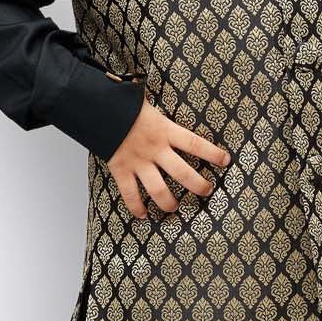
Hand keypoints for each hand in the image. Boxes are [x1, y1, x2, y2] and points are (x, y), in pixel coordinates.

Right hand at [108, 97, 230, 217]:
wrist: (95, 107)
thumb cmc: (124, 104)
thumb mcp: (148, 105)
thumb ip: (162, 114)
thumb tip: (172, 105)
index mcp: (164, 129)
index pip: (194, 144)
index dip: (212, 153)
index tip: (226, 160)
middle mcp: (154, 148)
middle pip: (182, 173)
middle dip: (198, 185)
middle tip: (207, 191)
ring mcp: (137, 161)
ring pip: (158, 190)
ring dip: (169, 203)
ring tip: (175, 208)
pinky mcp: (120, 169)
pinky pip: (130, 194)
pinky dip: (136, 207)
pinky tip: (143, 215)